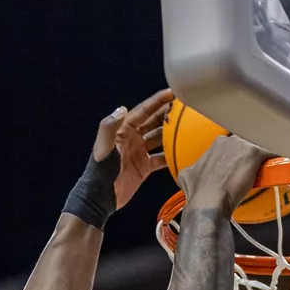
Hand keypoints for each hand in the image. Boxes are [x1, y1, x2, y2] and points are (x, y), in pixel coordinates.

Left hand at [93, 88, 173, 210]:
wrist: (102, 196)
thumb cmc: (101, 169)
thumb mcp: (104, 146)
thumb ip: (110, 126)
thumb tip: (123, 108)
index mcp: (123, 130)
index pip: (143, 112)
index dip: (156, 102)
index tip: (171, 93)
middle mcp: (133, 139)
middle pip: (153, 122)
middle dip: (167, 114)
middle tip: (184, 108)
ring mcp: (139, 153)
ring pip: (159, 138)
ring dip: (171, 133)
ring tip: (188, 126)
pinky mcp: (144, 168)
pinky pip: (161, 158)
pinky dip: (171, 155)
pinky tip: (183, 151)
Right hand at [179, 135, 270, 213]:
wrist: (207, 202)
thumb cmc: (197, 193)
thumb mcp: (187, 177)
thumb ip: (193, 170)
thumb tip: (188, 175)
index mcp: (215, 144)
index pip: (234, 146)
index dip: (240, 157)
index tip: (243, 167)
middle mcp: (229, 140)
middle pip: (248, 144)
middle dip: (253, 155)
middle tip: (258, 169)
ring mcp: (242, 145)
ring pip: (260, 145)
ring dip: (266, 154)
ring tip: (276, 162)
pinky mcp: (254, 153)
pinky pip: (272, 150)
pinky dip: (281, 153)